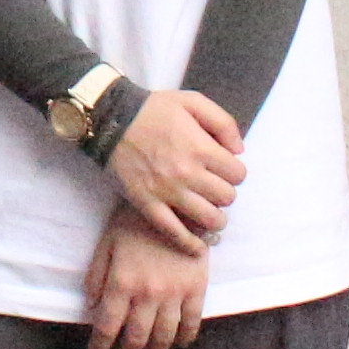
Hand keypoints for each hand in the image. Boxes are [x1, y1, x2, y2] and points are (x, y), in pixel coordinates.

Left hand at [84, 208, 209, 348]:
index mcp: (122, 282)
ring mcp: (175, 293)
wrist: (175, 203)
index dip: (99, 347)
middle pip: (136, 338)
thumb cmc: (134, 221)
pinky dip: (184, 339)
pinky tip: (177, 343)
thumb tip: (91, 308)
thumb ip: (96, 277)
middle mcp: (148, 293)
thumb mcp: (107, 244)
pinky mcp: (197, 288)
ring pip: (164, 336)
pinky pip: (191, 323)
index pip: (107, 326)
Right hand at [104, 86, 245, 251]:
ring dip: (214, 218)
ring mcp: (167, 192)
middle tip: (213, 187)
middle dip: (224, 192)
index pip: (238, 174)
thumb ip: (223, 122)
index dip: (235, 172)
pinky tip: (198, 248)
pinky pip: (174, 232)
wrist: (109, 119)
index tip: (224, 169)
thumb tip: (239, 150)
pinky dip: (190, 244)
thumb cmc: (152, 109)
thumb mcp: (192, 101)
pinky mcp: (148, 204)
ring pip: (208, 219)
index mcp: (201, 148)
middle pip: (226, 198)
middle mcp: (188, 173)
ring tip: (208, 211)